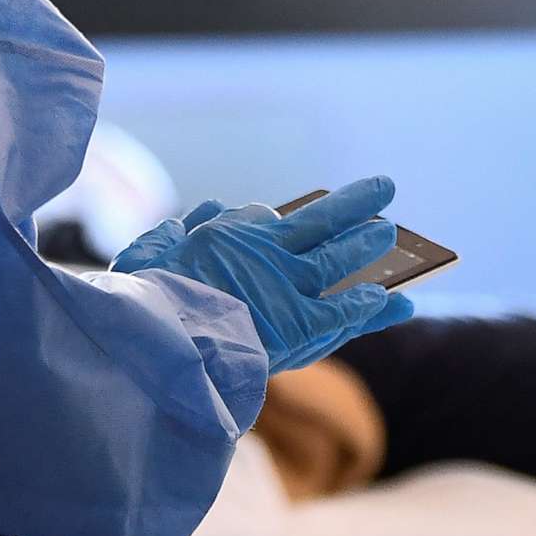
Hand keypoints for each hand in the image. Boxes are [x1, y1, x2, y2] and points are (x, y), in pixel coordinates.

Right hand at [110, 177, 416, 373]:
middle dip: (355, 203)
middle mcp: (268, 253)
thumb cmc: (146, 306)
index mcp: (230, 236)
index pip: (265, 215)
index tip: (299, 214)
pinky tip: (390, 298)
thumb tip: (210, 209)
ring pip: (340, 258)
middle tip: (384, 187)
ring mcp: (288, 286)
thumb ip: (180, 233)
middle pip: (323, 219)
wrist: (159, 347)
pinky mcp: (301, 324)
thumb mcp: (150, 259)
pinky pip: (342, 312)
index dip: (277, 216)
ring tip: (389, 234)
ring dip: (367, 244)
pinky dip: (368, 305)